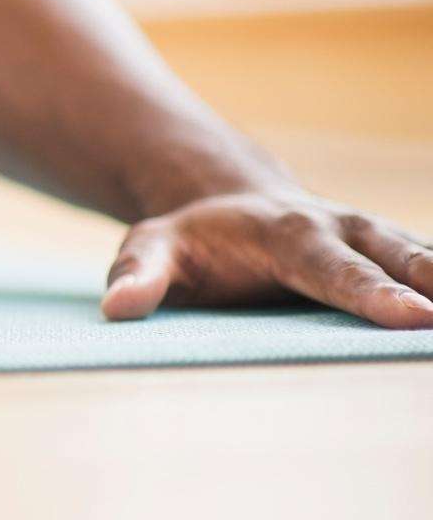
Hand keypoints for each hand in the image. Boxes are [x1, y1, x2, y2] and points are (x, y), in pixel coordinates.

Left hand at [102, 191, 432, 328]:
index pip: (332, 269)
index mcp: (289, 233)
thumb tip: (117, 311)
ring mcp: (380, 243)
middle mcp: (346, 231)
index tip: (412, 316)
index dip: (370, 292)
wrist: (227, 203)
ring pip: (431, 261)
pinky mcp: (398, 260)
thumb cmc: (188, 239)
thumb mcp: (149, 249)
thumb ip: (136, 276)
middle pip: (401, 258)